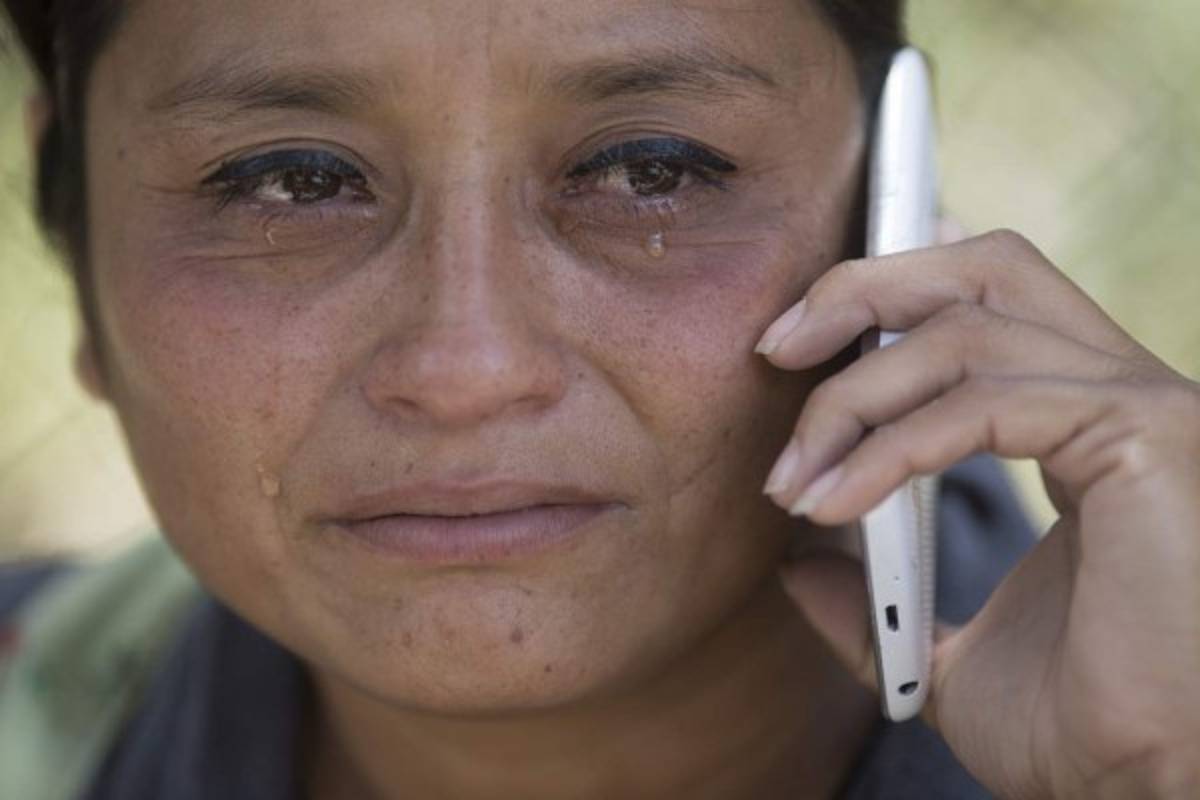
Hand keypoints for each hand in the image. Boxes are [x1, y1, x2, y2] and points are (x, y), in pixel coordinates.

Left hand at [757, 230, 1199, 798]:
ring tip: (791, 481)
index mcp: (1082, 421)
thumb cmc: (1079, 728)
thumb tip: (793, 564)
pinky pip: (982, 405)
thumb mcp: (937, 652)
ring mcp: (1141, 406)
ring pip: (965, 335)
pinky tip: (834, 504)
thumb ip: (869, 603)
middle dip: (863, 286)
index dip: (890, 290)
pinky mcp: (1144, 437)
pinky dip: (889, 448)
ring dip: (851, 399)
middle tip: (775, 347)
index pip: (988, 300)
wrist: (1148, 791)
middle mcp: (1120, 393)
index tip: (795, 340)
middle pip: (985, 266)